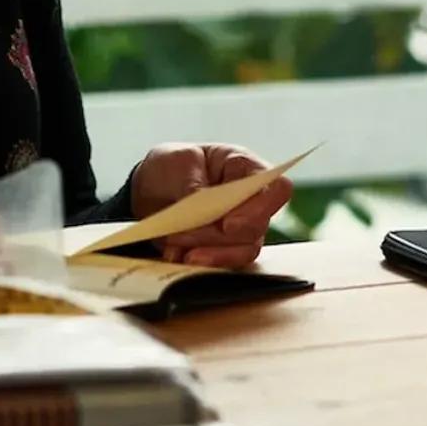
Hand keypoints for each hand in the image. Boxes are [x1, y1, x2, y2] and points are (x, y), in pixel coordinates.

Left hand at [130, 143, 291, 270]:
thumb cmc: (172, 165)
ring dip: (208, 251)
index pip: (277, 187)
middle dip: (219, 235)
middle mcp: (250, 200)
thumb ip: (194, 186)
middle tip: (186, 232)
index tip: (228, 224)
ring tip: (176, 245)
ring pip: (243, 251)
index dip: (261, 207)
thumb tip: (203, 212)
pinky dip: (200, 263)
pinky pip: (224, 264)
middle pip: (258, 227)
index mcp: (244, 167)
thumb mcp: (178, 162)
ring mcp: (241, 228)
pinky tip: (176, 256)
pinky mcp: (226, 249)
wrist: (149, 188)